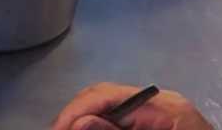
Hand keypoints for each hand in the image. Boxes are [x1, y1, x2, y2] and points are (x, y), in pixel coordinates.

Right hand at [48, 83, 216, 129]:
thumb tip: (82, 122)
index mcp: (164, 106)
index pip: (107, 96)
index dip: (76, 111)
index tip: (57, 129)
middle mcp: (162, 101)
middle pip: (105, 94)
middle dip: (75, 113)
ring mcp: (163, 109)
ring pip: (111, 103)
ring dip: (85, 117)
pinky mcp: (161, 121)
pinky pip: (124, 114)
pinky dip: (104, 122)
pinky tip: (89, 129)